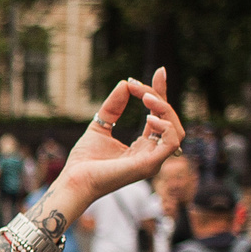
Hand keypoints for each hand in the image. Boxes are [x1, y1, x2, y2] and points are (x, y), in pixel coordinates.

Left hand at [55, 69, 184, 203]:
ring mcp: (153, 161)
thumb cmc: (85, 161)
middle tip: (136, 85)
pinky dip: (165, 126)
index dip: (161, 93)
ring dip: (163, 109)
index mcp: (143, 146)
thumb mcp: (100, 126)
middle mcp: (152, 154)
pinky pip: (171, 143)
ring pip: (176, 130)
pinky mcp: (149, 165)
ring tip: (144, 97)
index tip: (159, 71)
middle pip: (169, 120)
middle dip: (158, 96)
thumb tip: (125, 84)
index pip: (159, 117)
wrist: (74, 180)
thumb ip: (113, 107)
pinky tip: (149, 117)